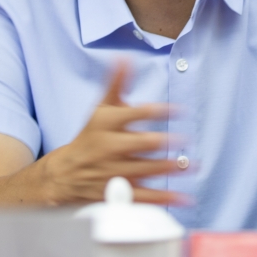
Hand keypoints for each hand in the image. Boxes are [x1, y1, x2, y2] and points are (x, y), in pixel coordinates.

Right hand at [37, 62, 181, 205]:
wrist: (65, 174)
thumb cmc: (89, 136)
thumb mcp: (100, 108)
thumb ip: (116, 84)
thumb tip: (125, 57)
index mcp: (106, 124)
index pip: (135, 113)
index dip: (158, 111)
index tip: (180, 110)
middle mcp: (109, 147)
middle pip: (141, 144)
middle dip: (165, 142)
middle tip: (185, 139)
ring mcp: (114, 172)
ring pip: (146, 170)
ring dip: (171, 169)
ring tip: (192, 165)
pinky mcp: (119, 193)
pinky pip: (144, 197)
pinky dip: (165, 199)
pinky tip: (183, 198)